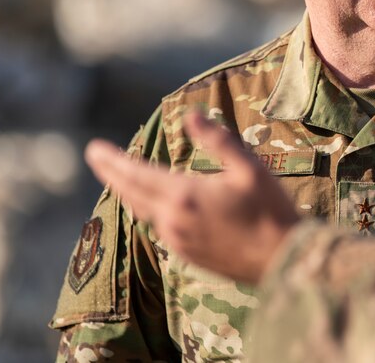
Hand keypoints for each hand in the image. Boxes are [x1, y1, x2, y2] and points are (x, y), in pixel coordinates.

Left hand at [84, 112, 299, 284]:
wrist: (282, 259)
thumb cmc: (270, 209)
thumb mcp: (249, 167)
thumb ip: (218, 141)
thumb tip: (190, 116)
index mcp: (185, 195)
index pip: (136, 173)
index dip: (113, 160)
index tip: (93, 147)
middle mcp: (173, 219)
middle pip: (131, 193)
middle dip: (110, 173)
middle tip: (94, 156)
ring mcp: (177, 240)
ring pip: (142, 211)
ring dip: (129, 191)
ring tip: (121, 177)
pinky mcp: (187, 255)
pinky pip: (158, 227)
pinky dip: (148, 209)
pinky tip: (153, 204)